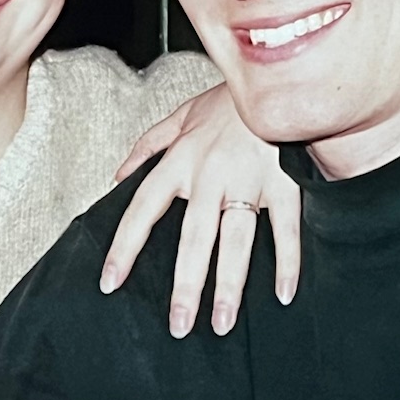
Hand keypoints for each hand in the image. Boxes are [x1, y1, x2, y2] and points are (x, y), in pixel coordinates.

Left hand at [100, 83, 300, 337]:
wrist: (278, 74)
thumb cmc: (229, 100)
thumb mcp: (181, 116)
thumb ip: (148, 147)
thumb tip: (118, 176)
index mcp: (181, 159)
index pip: (143, 206)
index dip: (125, 245)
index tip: (110, 281)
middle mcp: (210, 173)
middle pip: (194, 237)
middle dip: (186, 285)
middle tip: (179, 325)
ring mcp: (250, 179)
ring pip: (237, 240)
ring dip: (230, 284)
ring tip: (223, 322)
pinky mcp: (285, 182)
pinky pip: (286, 227)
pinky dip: (288, 261)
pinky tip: (283, 293)